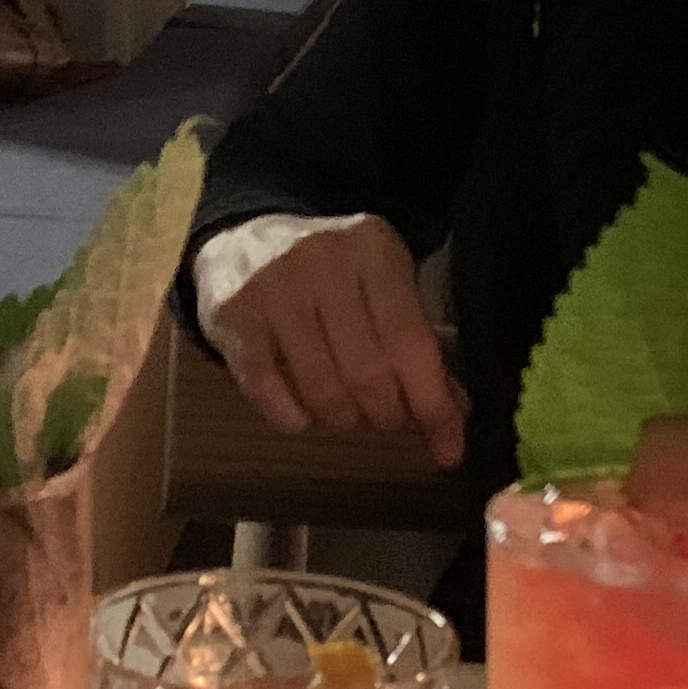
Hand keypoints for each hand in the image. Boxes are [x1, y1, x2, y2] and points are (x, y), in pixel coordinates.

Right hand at [196, 212, 468, 467]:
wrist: (245, 239)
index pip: (412, 343)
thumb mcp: (383, 286)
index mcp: (373, 249)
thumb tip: (453, 415)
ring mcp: (273, 287)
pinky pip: (269, 393)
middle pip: (369, 373)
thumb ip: (419, 343)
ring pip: (323, 390)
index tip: (449, 449)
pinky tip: (302, 410)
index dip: (433, 406)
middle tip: (386, 418)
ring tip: (345, 411)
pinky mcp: (233, 317)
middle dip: (386, 415)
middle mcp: (323, 261)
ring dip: (342, 419)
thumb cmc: (329, 273)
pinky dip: (294, 418)